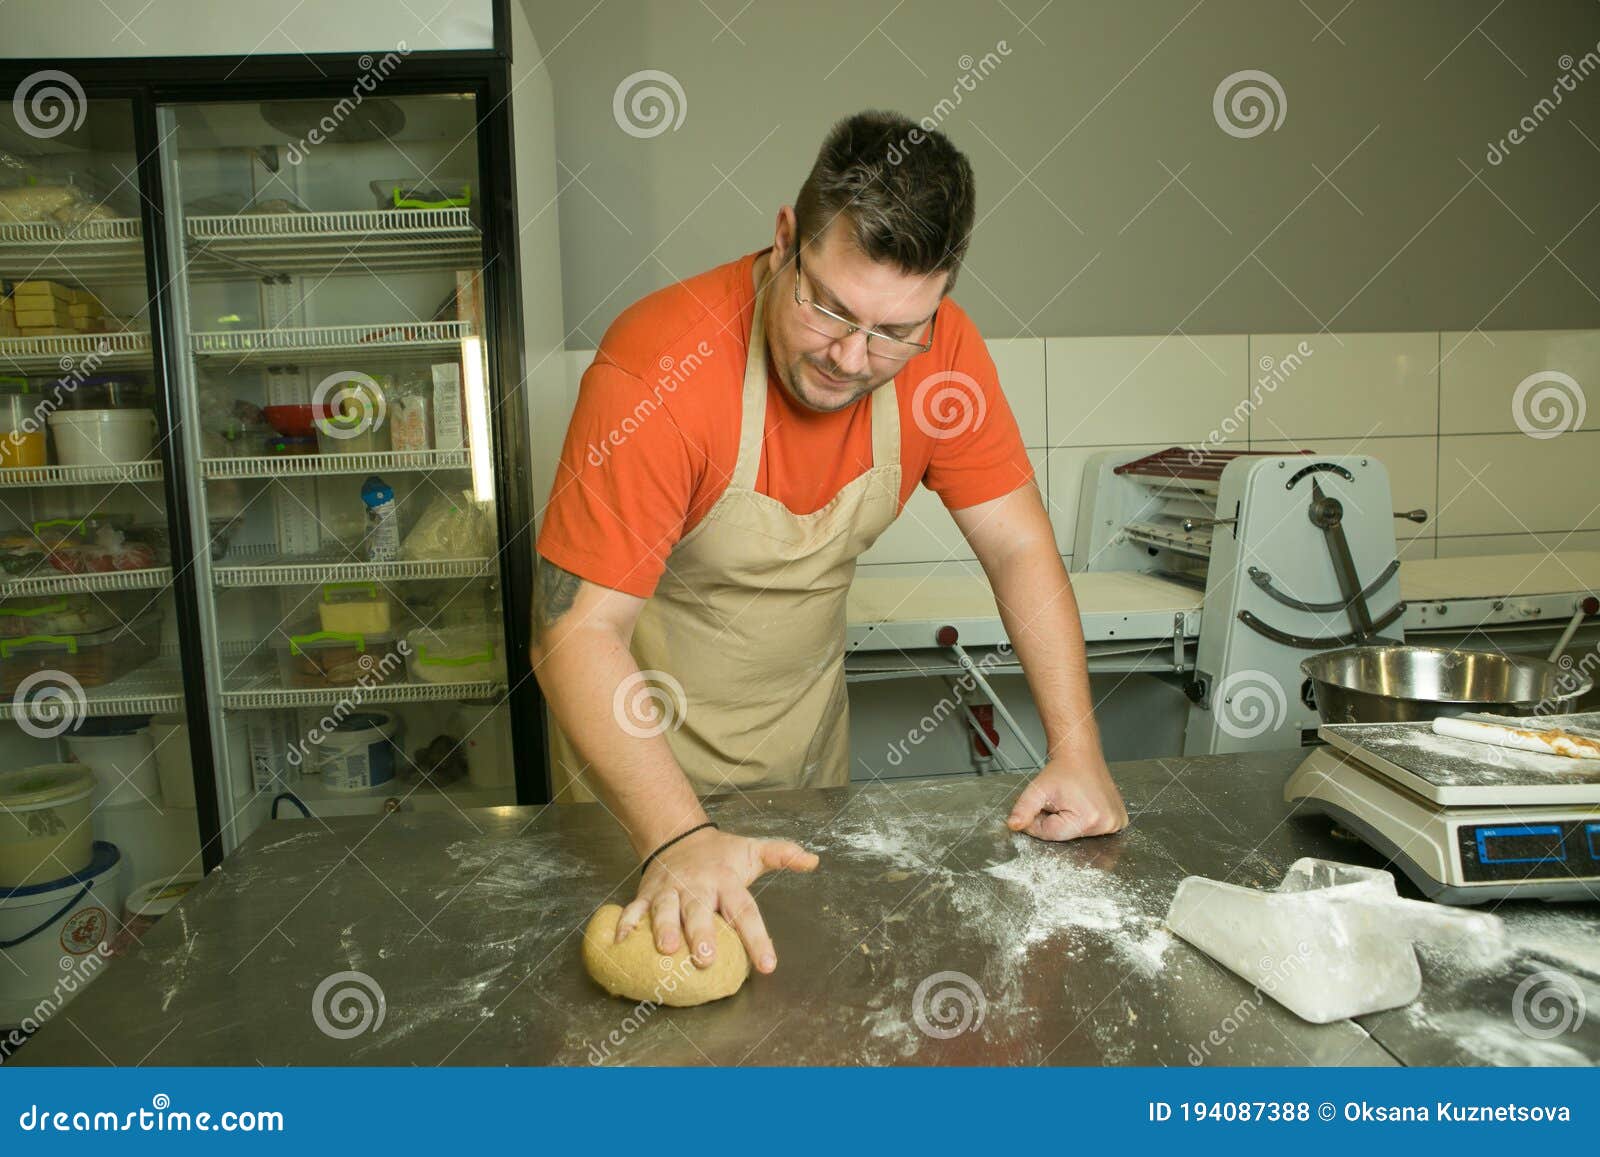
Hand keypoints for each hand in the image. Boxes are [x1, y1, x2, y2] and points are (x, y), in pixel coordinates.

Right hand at [616, 827, 818, 973]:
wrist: (679, 834)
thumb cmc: (721, 855)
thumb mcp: (753, 852)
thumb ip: (782, 855)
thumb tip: (813, 860)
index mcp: (727, 882)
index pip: (746, 911)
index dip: (757, 938)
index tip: (767, 965)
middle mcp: (698, 887)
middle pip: (701, 912)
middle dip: (703, 935)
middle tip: (707, 958)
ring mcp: (670, 891)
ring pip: (666, 910)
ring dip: (664, 929)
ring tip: (668, 950)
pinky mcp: (647, 894)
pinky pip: (634, 909)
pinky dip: (626, 923)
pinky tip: (620, 941)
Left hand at [1006, 751, 1127, 840]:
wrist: (1080, 754)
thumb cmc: (1063, 770)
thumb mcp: (1038, 789)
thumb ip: (1023, 809)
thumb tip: (1014, 826)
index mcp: (1089, 820)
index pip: (1051, 835)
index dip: (1039, 820)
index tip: (1044, 804)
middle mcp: (1107, 824)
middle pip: (1065, 836)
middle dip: (1055, 821)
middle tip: (1059, 801)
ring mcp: (1116, 823)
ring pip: (1077, 834)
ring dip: (1069, 821)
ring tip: (1072, 800)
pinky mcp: (1119, 820)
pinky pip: (1092, 830)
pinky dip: (1083, 820)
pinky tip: (1083, 804)